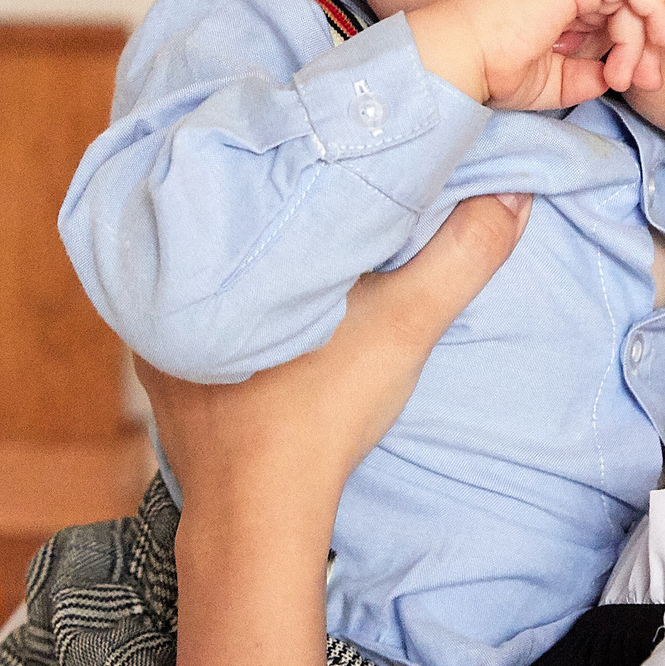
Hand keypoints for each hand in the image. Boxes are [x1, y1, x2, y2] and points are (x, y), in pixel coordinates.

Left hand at [139, 193, 535, 665]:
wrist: (257, 514)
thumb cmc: (321, 412)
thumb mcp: (406, 323)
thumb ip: (462, 254)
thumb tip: (514, 194)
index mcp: (220, 240)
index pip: (261, 174)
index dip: (303, 159)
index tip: (336, 151)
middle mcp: (168, 275)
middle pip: (231, 217)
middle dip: (274, 202)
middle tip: (316, 186)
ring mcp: (150, 327)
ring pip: (208, 265)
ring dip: (247, 254)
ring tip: (287, 237)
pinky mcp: (154, 369)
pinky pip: (191, 309)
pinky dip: (225, 301)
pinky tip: (256, 304)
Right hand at [406, 0, 664, 109]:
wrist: (453, 59)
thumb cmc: (485, 70)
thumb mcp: (548, 78)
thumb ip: (584, 73)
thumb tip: (615, 74)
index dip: (632, 28)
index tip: (644, 65)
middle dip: (644, 38)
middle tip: (649, 80)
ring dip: (640, 39)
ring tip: (628, 77)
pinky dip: (650, 11)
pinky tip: (652, 42)